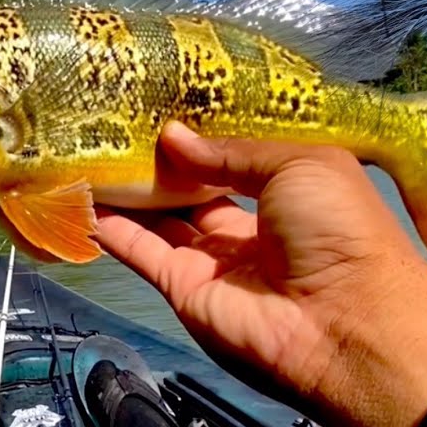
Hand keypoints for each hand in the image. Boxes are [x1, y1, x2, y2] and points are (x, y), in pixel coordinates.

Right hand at [95, 122, 426, 426]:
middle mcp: (248, 228)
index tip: (164, 102)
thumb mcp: (298, 165)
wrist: (344, 324)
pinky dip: (111, 228)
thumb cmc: (340, 230)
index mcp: (288, 194)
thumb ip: (231, 153)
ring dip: (128, 190)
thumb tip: (173, 135)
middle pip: (193, 190)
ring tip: (87, 149)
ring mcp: (214, 262)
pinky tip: (82, 197)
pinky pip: (141, 252)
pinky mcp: (184, 289)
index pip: (235, 161)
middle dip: (160, 161)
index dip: (203, 136)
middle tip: (116, 121)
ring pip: (160, 219)